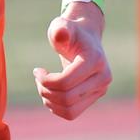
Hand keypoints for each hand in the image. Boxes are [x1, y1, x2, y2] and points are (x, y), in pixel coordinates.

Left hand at [32, 5, 109, 120]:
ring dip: (49, 101)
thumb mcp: (62, 25)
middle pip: (67, 98)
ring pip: (69, 110)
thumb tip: (61, 34)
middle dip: (45, 90)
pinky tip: (50, 92)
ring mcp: (100, 89)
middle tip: (38, 77)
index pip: (66, 82)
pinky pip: (71, 114)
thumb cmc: (70, 31)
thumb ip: (60, 29)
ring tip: (43, 86)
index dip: (45, 80)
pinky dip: (55, 107)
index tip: (37, 70)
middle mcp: (103, 78)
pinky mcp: (94, 97)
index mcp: (95, 60)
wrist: (85, 37)